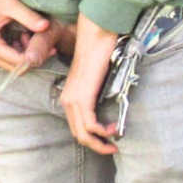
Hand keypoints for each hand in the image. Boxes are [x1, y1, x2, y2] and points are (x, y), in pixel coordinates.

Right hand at [0, 0, 54, 72]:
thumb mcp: (12, 3)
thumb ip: (29, 17)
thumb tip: (47, 27)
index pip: (15, 62)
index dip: (34, 57)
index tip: (51, 48)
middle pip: (13, 66)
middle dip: (31, 56)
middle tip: (47, 43)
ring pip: (11, 62)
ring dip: (25, 52)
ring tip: (34, 35)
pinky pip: (7, 54)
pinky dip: (18, 48)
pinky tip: (25, 35)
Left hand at [60, 18, 119, 151]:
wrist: (96, 36)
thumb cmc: (98, 54)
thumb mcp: (94, 81)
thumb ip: (94, 95)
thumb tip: (105, 111)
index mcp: (68, 98)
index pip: (77, 128)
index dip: (92, 139)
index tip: (108, 140)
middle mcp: (67, 101)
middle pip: (79, 136)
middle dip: (97, 146)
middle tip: (113, 147)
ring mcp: (73, 100)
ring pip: (83, 135)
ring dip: (100, 143)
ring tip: (115, 141)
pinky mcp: (82, 97)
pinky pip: (90, 125)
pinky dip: (103, 132)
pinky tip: (113, 129)